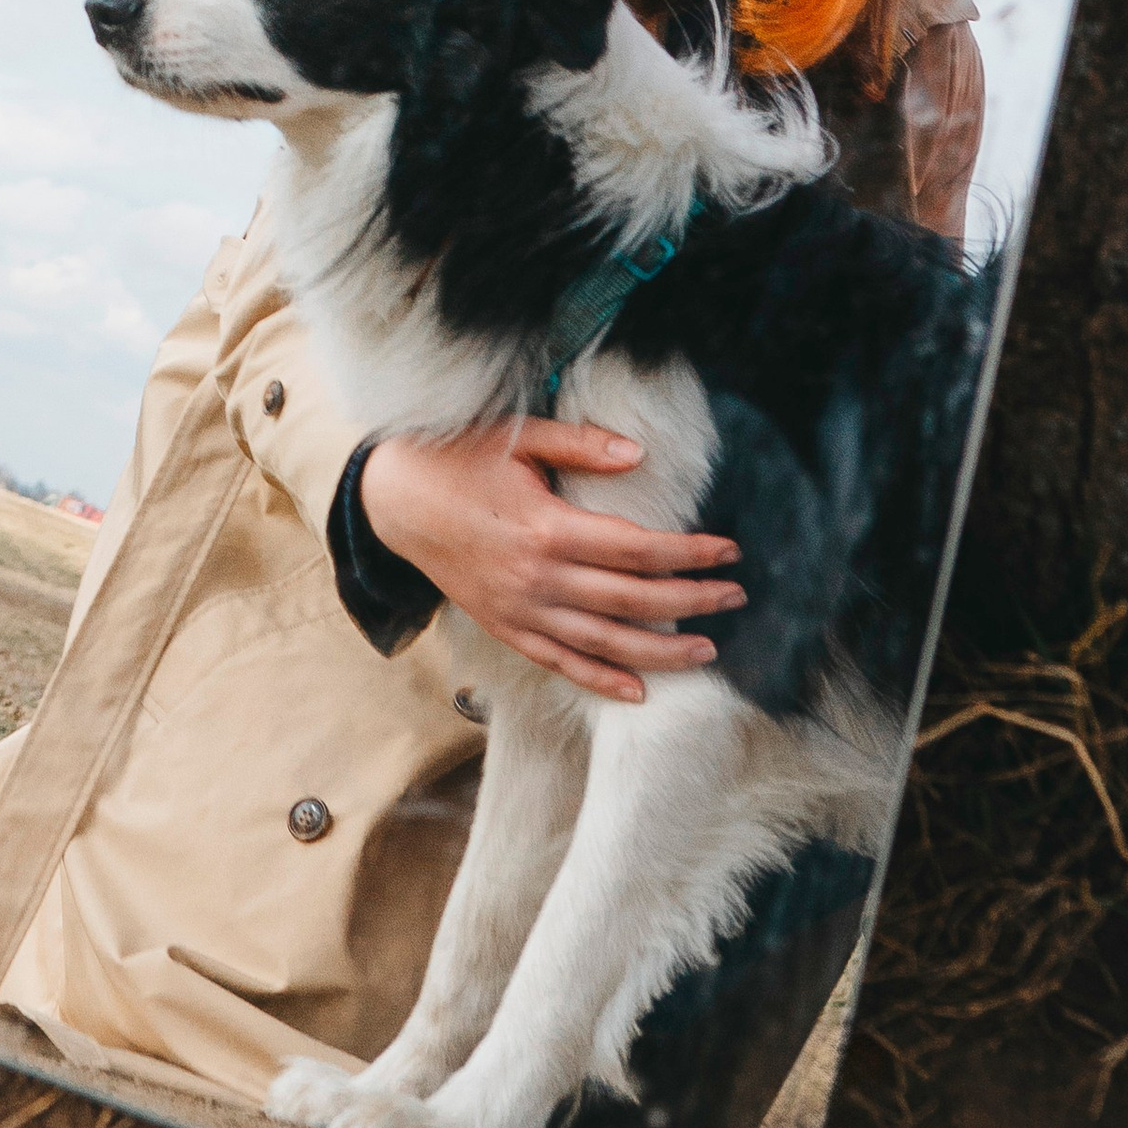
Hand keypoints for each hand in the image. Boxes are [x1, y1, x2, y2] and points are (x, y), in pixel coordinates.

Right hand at [357, 418, 744, 706]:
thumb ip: (580, 445)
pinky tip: (638, 691)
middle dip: (692, 601)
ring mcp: (520, 611)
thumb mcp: (517, 436)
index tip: (730, 551)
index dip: (691, 553)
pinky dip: (600, 681)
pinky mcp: (504, 627)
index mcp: (548, 529)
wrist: (391, 500)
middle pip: (633, 600)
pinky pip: (560, 662)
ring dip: (661, 652)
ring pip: (605, 644)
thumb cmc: (455, 458)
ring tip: (707, 651)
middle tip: (736, 598)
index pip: (640, 549)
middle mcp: (539, 580)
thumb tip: (640, 454)